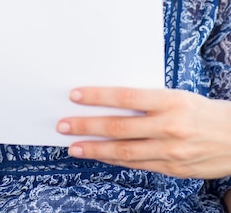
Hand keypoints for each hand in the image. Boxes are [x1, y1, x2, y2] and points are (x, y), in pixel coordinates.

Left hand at [56, 86, 230, 178]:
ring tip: (74, 146)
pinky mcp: (173, 169)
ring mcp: (170, 151)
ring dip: (95, 148)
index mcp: (170, 101)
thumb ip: (148, 101)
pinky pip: (138, 165)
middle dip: (87, 125)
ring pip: (124, 150)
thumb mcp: (177, 96)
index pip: (125, 96)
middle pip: (119, 125)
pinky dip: (116, 160)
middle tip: (63, 125)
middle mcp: (169, 126)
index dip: (98, 96)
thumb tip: (110, 101)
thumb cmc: (203, 111)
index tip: (75, 95)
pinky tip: (100, 156)